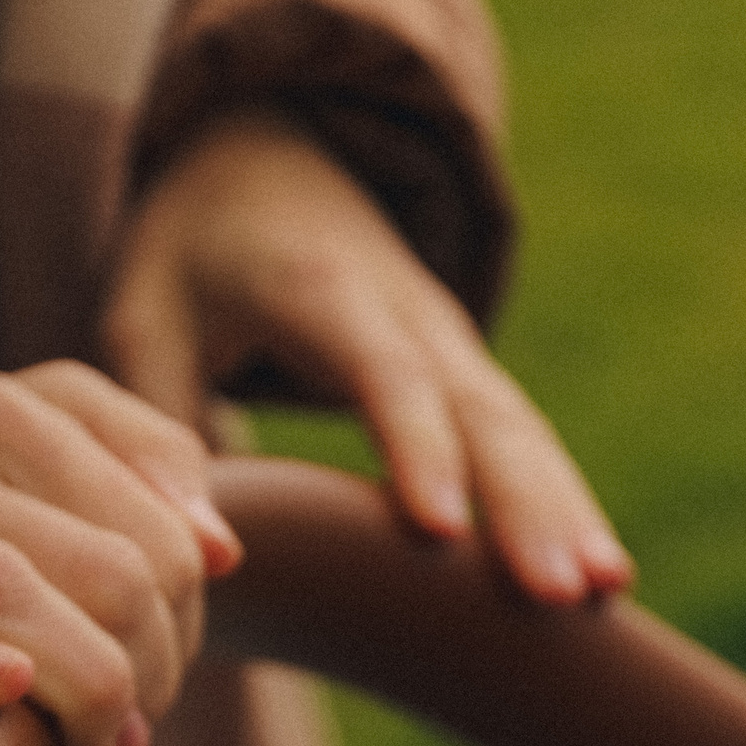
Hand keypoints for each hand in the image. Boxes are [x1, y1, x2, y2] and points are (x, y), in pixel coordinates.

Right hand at [0, 362, 241, 745]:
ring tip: (107, 739)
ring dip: (86, 681)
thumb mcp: (43, 476)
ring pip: (1, 587)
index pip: (146, 516)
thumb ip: (142, 472)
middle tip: (139, 720)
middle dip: (149, 660)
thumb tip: (223, 548)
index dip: (184, 604)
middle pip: (98, 564)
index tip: (168, 657)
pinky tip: (9, 689)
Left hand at [102, 110, 631, 605]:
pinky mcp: (466, 377)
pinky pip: (523, 443)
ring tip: (602, 593)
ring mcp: (451, 346)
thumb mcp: (144, 315)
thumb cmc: (192, 248)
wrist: (270, 151)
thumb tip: (203, 553)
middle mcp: (411, 316)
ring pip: (521, 430)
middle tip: (560, 592)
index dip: (416, 448)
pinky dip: (562, 504)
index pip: (386, 374)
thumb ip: (162, 426)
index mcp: (326, 294)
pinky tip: (599, 580)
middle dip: (525, 503)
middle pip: (483, 411)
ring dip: (565, 511)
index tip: (441, 532)